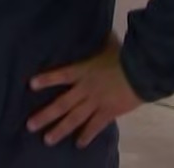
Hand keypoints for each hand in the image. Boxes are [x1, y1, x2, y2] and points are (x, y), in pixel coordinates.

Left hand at [27, 33, 143, 147]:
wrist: (144, 72)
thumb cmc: (126, 56)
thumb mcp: (109, 45)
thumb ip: (102, 40)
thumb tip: (102, 29)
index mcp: (83, 71)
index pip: (60, 74)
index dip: (46, 79)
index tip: (30, 85)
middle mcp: (85, 89)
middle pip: (61, 104)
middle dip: (45, 115)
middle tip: (29, 125)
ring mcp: (96, 102)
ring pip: (74, 118)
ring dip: (60, 130)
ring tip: (46, 140)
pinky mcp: (109, 112)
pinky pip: (95, 126)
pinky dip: (86, 135)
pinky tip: (78, 144)